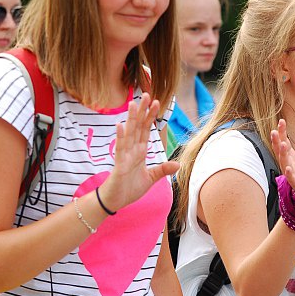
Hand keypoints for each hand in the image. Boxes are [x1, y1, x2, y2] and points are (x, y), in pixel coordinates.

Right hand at [101, 93, 179, 210]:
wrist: (116, 201)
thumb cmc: (129, 188)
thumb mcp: (151, 178)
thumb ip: (163, 170)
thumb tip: (178, 164)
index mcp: (139, 151)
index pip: (146, 130)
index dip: (151, 116)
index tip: (156, 102)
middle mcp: (132, 150)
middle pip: (138, 127)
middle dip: (142, 111)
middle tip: (146, 94)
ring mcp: (124, 156)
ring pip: (129, 134)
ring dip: (130, 119)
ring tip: (133, 104)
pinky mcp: (119, 164)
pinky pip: (120, 149)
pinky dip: (120, 137)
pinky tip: (120, 126)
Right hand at [271, 119, 294, 198]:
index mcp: (290, 155)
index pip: (284, 141)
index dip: (282, 132)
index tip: (282, 121)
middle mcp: (288, 162)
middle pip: (280, 150)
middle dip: (277, 141)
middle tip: (275, 131)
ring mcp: (290, 172)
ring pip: (284, 161)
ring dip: (282, 153)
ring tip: (283, 144)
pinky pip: (291, 177)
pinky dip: (289, 172)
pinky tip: (288, 167)